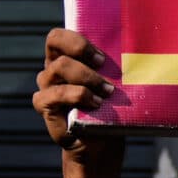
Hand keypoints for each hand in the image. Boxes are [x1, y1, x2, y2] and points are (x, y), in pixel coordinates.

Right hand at [35, 28, 119, 156]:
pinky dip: (78, 95)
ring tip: (107, 91)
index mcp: (65, 56)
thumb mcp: (112, 81)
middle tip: (103, 64)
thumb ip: (111, 64)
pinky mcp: (44, 104)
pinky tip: (96, 104)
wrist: (100, 141)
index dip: (78, 39)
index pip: (59, 36)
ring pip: (59, 66)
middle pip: (54, 41)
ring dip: (87, 77)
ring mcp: (46, 85)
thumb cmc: (110, 105)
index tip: (101, 56)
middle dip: (82, 49)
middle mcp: (52, 68)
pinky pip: (56, 93)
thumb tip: (134, 46)